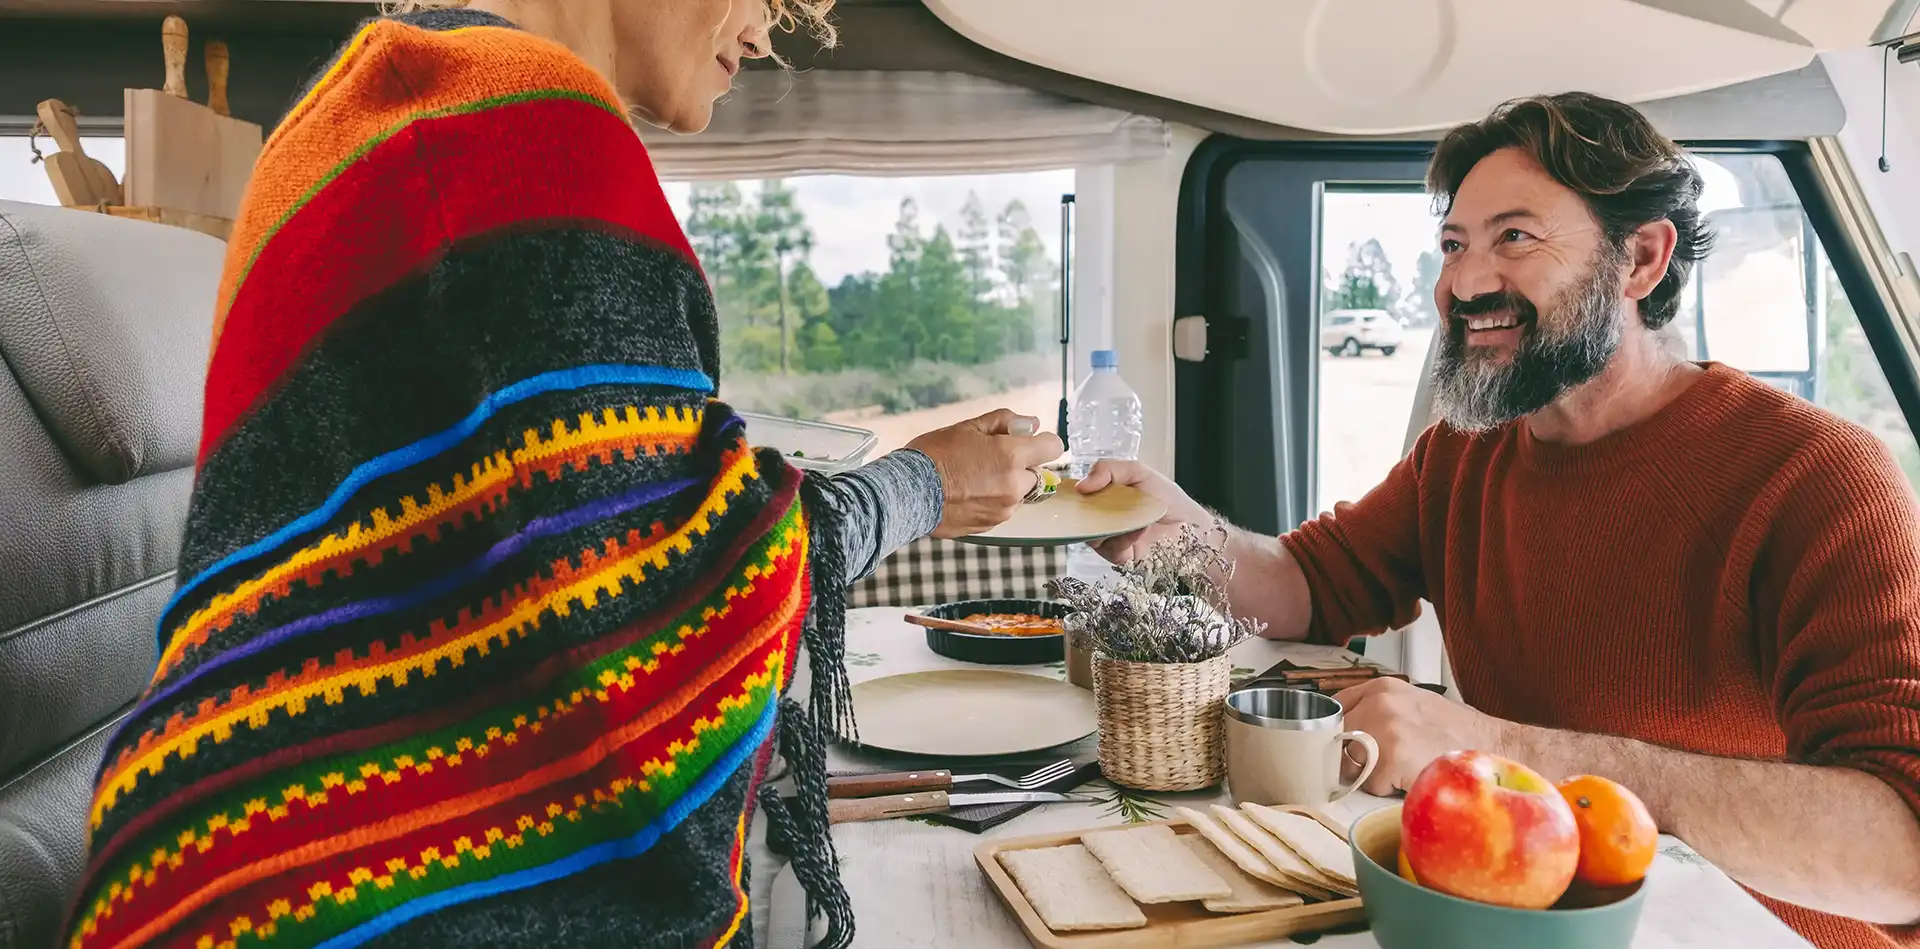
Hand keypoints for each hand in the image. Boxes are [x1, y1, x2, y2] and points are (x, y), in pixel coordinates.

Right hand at [907, 409, 1064, 538]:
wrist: (907, 494)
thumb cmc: (933, 456)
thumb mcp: (968, 427)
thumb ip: (1005, 422)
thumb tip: (1031, 424)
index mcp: (1011, 456)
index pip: (1053, 447)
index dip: (1041, 441)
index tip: (1027, 440)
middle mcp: (1014, 485)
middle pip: (1037, 472)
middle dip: (1021, 464)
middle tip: (990, 459)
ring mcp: (1004, 509)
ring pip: (1019, 492)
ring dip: (1007, 484)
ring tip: (973, 477)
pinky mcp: (991, 525)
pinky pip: (1003, 508)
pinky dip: (992, 500)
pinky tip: (968, 492)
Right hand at [1074, 460, 1212, 563]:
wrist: (1191, 527)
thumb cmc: (1168, 499)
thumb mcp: (1138, 472)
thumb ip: (1109, 469)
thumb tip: (1081, 485)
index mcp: (1104, 496)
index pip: (1077, 496)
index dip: (1071, 494)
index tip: (1072, 491)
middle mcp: (1102, 518)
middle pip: (1078, 518)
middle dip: (1084, 512)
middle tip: (1095, 505)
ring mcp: (1109, 538)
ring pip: (1090, 535)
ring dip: (1108, 525)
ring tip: (1131, 516)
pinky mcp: (1118, 557)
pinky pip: (1108, 550)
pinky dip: (1122, 539)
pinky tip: (1139, 531)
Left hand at [1334, 677, 1511, 795]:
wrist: (1496, 747)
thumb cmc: (1455, 734)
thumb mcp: (1413, 708)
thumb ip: (1376, 713)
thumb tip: (1339, 734)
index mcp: (1382, 687)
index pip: (1334, 710)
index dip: (1337, 735)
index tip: (1343, 748)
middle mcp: (1380, 701)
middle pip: (1336, 739)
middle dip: (1352, 758)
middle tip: (1385, 764)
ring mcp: (1385, 725)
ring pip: (1349, 763)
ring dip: (1371, 775)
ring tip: (1403, 767)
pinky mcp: (1392, 753)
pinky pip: (1370, 783)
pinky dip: (1388, 789)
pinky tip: (1412, 776)